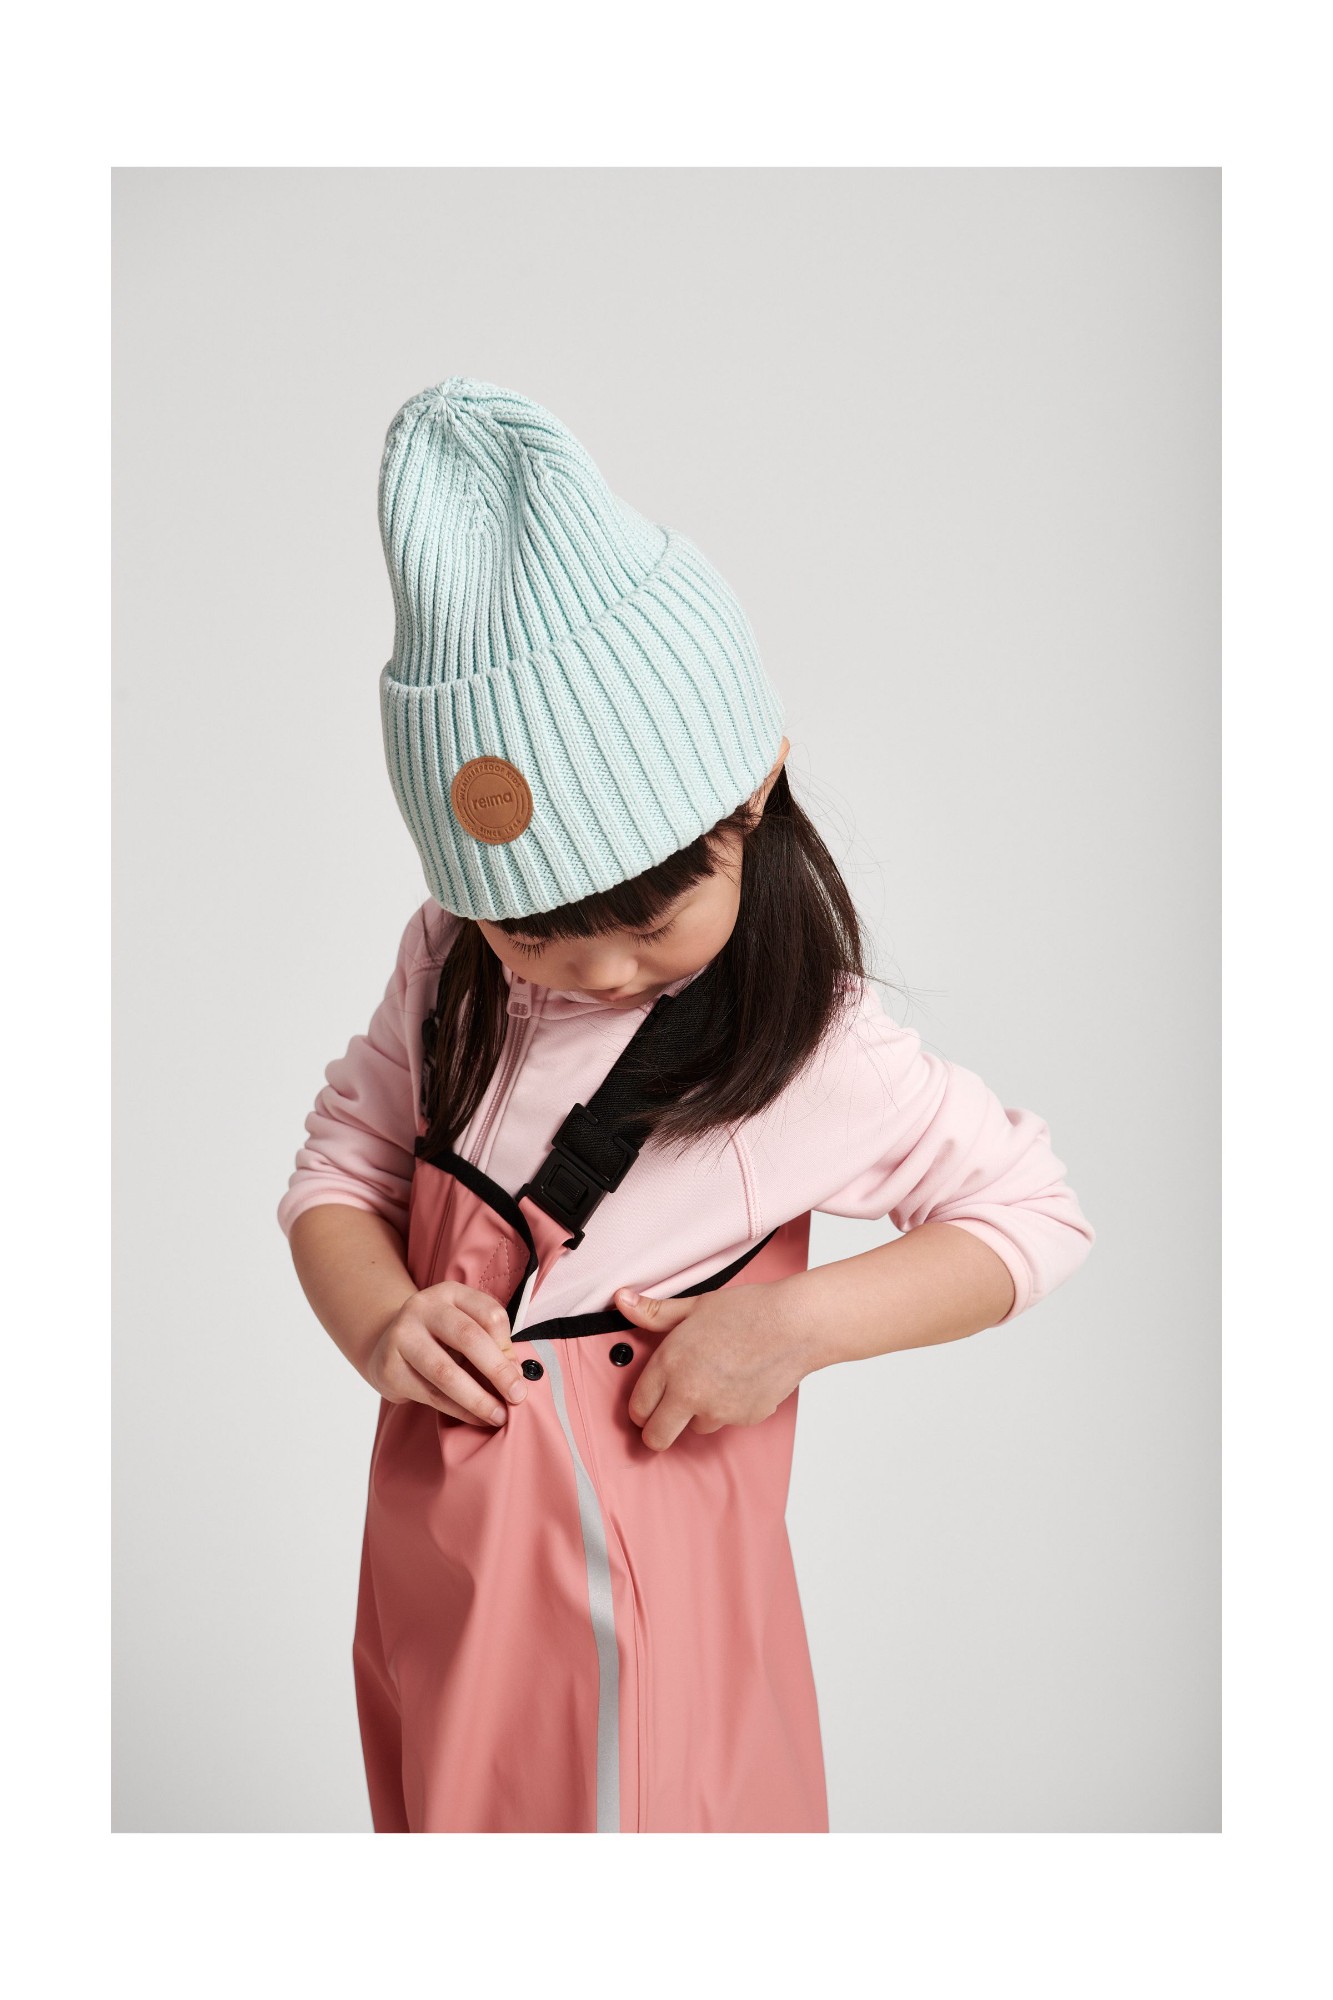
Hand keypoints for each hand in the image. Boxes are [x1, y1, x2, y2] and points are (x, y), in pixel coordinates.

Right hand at [365, 1281, 528, 1426]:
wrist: (386, 1345)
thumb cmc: (439, 1338)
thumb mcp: (465, 1328)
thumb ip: (491, 1344)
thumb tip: (516, 1375)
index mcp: (450, 1293)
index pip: (489, 1313)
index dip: (508, 1345)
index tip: (520, 1372)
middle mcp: (423, 1308)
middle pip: (468, 1337)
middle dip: (498, 1371)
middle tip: (518, 1396)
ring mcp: (402, 1336)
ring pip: (446, 1372)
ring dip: (478, 1399)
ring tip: (499, 1416)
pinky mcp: (390, 1368)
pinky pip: (431, 1394)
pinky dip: (459, 1410)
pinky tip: (476, 1418)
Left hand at [613, 1280, 814, 1452]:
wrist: (795, 1325)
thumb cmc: (748, 1311)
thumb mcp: (695, 1306)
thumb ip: (654, 1312)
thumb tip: (622, 1301)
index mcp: (670, 1364)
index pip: (638, 1407)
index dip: (639, 1408)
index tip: (646, 1406)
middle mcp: (689, 1393)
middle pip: (657, 1437)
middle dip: (656, 1431)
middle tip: (665, 1417)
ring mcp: (718, 1411)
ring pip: (695, 1427)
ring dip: (699, 1413)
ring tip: (716, 1380)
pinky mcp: (745, 1419)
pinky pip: (728, 1421)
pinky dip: (730, 1408)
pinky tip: (741, 1381)